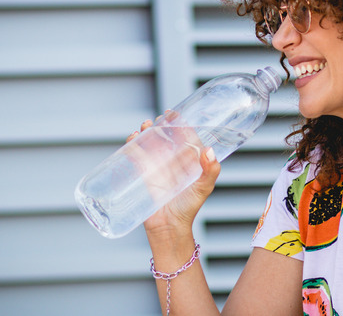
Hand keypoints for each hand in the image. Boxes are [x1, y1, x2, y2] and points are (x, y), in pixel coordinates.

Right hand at [126, 115, 220, 239]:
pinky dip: (133, 146)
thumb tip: (209, 151)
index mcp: (189, 162)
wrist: (168, 229)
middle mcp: (173, 162)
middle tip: (158, 119)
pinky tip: (133, 139)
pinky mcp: (144, 176)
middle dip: (161, 126)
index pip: (185, 138)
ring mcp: (157, 168)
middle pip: (166, 138)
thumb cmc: (189, 209)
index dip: (181, 125)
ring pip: (150, 145)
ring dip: (146, 133)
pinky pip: (137, 157)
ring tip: (145, 126)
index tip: (175, 114)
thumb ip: (210, 171)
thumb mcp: (203, 188)